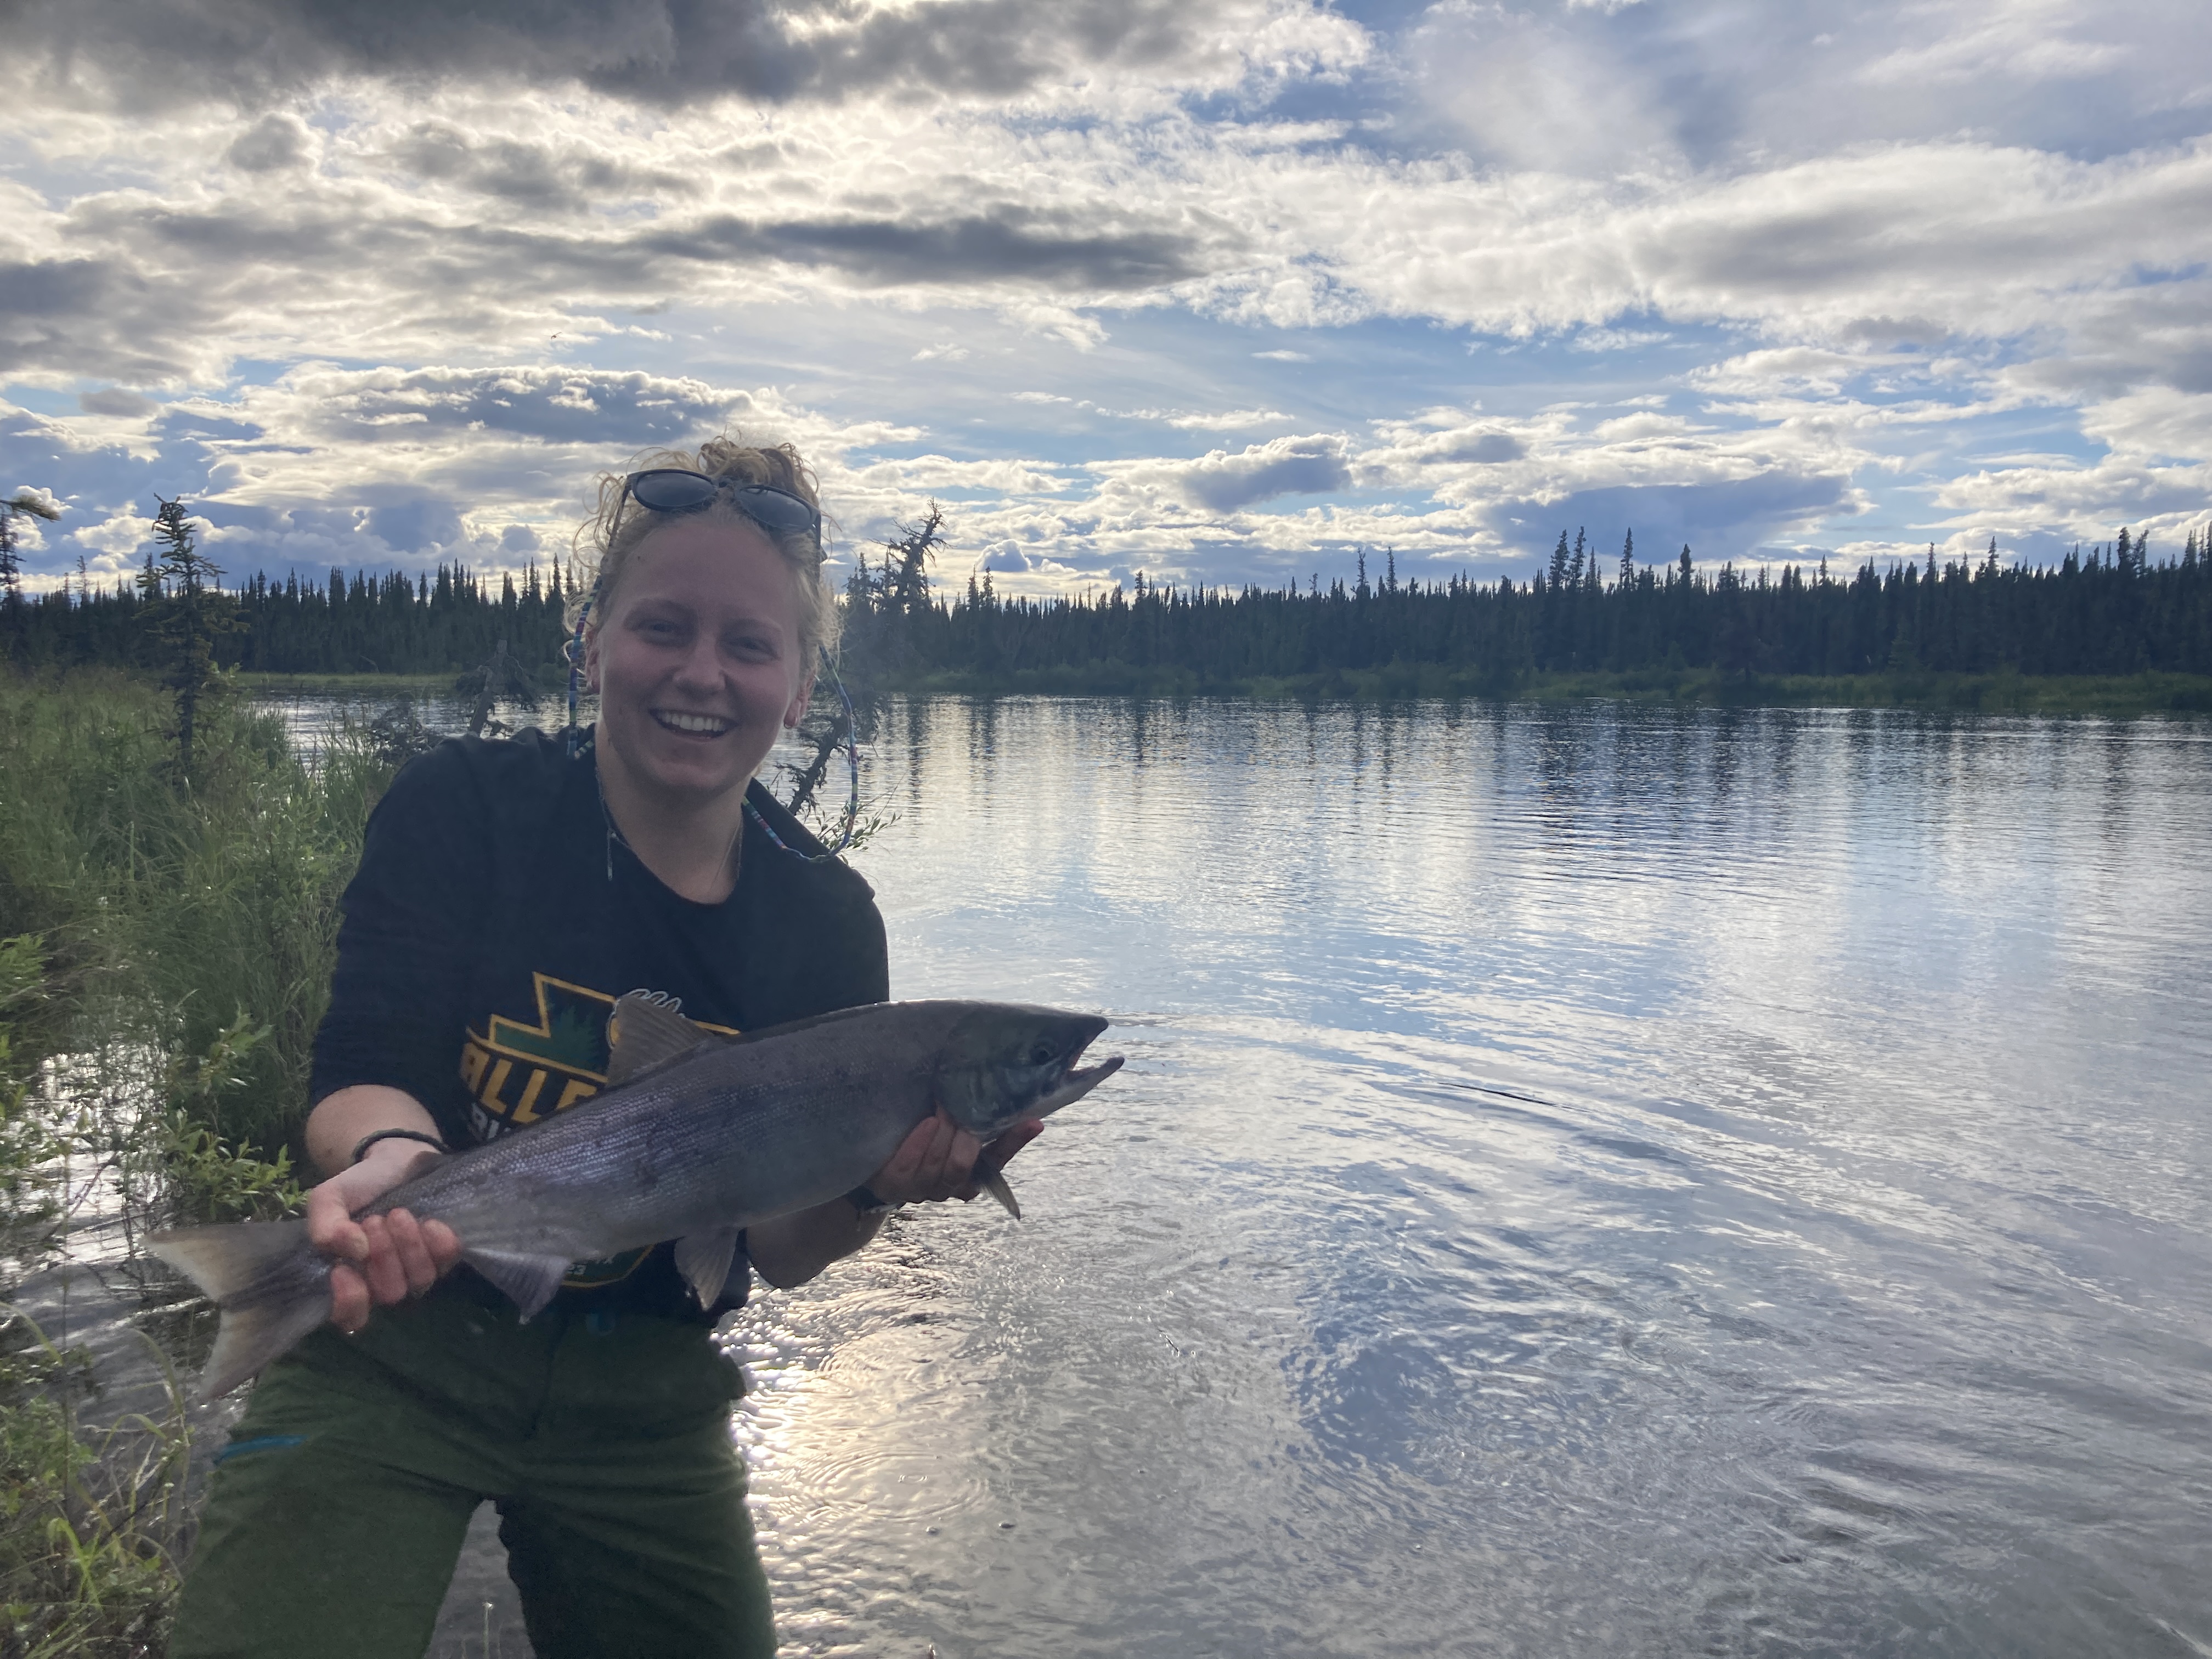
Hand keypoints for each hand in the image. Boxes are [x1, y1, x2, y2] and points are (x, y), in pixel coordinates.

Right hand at [304, 1142, 460, 1333]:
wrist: (395, 1159)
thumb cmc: (359, 1187)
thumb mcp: (328, 1199)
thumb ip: (325, 1227)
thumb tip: (354, 1251)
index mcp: (350, 1277)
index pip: (350, 1316)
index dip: (349, 1301)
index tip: (341, 1270)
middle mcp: (385, 1282)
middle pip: (389, 1294)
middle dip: (382, 1256)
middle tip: (374, 1221)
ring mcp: (417, 1270)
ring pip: (420, 1280)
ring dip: (407, 1244)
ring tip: (397, 1214)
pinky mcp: (444, 1254)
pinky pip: (447, 1261)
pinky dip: (436, 1241)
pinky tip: (428, 1221)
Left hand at [865, 1110, 1044, 1206]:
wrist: (876, 1160)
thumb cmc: (920, 1134)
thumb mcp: (950, 1125)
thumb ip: (974, 1116)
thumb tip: (1005, 1087)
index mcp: (970, 1174)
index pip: (997, 1160)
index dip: (1014, 1142)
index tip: (1032, 1122)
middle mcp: (948, 1187)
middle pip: (963, 1166)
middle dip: (964, 1138)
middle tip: (961, 1108)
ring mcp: (920, 1189)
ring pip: (939, 1167)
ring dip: (942, 1136)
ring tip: (943, 1109)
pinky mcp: (893, 1185)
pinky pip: (908, 1168)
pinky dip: (918, 1145)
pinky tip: (925, 1124)